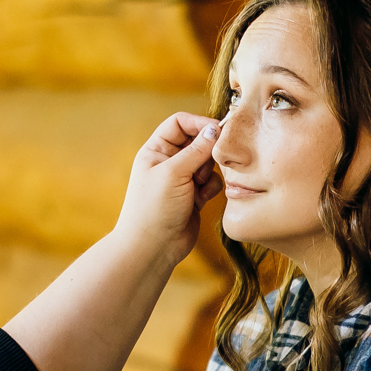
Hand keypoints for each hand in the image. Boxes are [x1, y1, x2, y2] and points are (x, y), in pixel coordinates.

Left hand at [114, 112, 223, 266]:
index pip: (180, 123)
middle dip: (206, 152)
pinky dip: (210, 188)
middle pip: (197, 141)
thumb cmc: (154, 209)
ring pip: (207, 162)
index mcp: (156, 150)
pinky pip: (211, 182)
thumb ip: (196, 150)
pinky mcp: (194, 196)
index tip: (218, 131)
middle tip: (205, 166)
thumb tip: (215, 129)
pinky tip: (202, 200)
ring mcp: (181, 179)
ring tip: (198, 188)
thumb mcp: (174, 173)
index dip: (199, 124)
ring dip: (208, 172)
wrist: (153, 247)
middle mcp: (168, 162)